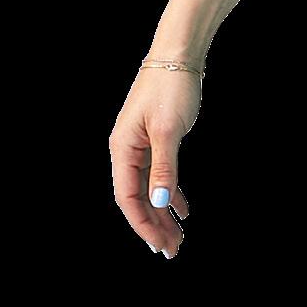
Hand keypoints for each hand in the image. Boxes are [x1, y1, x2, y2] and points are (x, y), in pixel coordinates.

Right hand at [110, 64, 199, 256]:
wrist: (177, 56)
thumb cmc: (170, 88)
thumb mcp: (168, 131)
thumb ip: (164, 169)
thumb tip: (161, 203)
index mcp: (122, 149)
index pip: (127, 198)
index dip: (143, 224)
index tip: (160, 245)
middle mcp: (126, 151)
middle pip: (138, 198)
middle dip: (154, 225)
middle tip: (172, 250)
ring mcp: (140, 147)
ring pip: (150, 190)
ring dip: (163, 214)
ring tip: (179, 238)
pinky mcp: (155, 142)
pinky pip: (160, 177)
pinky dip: (172, 194)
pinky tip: (184, 210)